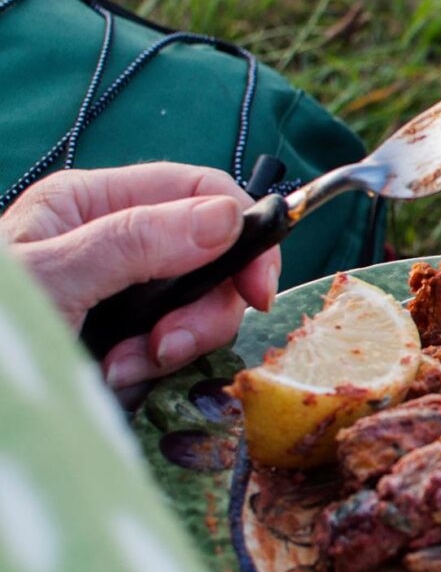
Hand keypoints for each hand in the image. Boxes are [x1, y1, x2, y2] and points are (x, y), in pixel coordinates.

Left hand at [0, 163, 280, 395]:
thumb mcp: (54, 280)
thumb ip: (137, 242)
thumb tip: (229, 215)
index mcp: (93, 202)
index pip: (202, 191)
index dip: (244, 234)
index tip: (256, 290)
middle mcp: (112, 239)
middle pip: (212, 256)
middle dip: (203, 308)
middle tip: (166, 348)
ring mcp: (118, 291)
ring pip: (196, 307)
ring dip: (174, 345)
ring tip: (119, 371)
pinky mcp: (119, 337)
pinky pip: (171, 347)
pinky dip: (153, 369)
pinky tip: (111, 380)